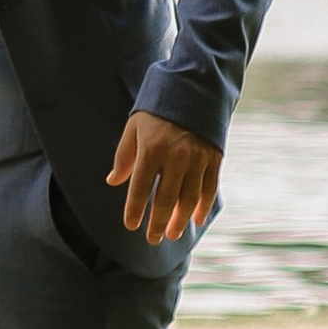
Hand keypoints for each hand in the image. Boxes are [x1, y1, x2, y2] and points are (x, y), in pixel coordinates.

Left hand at [106, 111, 222, 244]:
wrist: (194, 88)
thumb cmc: (157, 109)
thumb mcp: (134, 127)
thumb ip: (124, 156)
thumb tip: (113, 181)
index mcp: (152, 149)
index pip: (141, 188)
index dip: (135, 209)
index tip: (131, 226)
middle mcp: (176, 156)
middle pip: (166, 199)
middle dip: (158, 222)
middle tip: (152, 240)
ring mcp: (197, 158)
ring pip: (189, 199)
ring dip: (180, 220)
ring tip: (172, 234)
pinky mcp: (214, 158)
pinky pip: (209, 189)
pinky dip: (203, 207)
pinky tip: (196, 220)